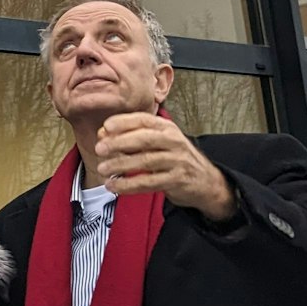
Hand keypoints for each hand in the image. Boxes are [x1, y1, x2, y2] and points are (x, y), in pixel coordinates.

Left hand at [96, 113, 235, 219]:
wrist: (206, 180)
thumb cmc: (174, 157)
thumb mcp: (156, 142)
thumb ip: (130, 137)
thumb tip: (102, 134)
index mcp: (166, 127)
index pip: (144, 120)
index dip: (124, 122)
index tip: (106, 127)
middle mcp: (173, 141)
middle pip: (144, 139)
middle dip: (119, 143)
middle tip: (100, 149)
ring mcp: (177, 160)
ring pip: (145, 161)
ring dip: (121, 165)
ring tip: (103, 169)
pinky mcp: (177, 180)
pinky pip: (149, 182)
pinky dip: (129, 185)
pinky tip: (115, 186)